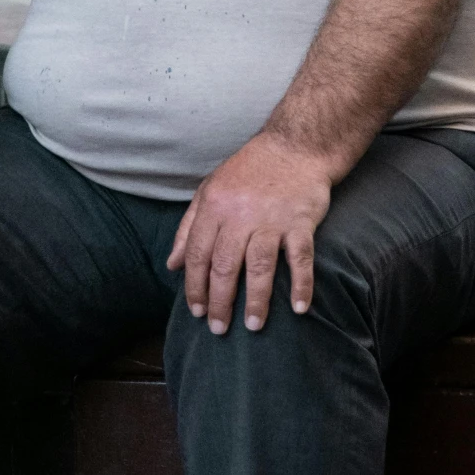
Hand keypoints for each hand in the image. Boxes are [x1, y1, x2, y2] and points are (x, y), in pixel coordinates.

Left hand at [167, 131, 331, 333]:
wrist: (295, 145)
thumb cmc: (249, 170)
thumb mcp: (210, 189)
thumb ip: (189, 226)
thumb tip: (172, 265)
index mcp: (214, 206)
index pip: (197, 254)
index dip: (194, 287)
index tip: (197, 312)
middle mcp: (240, 214)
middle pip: (225, 266)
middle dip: (219, 302)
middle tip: (218, 329)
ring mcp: (272, 219)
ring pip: (259, 266)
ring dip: (256, 300)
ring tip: (253, 326)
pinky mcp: (301, 221)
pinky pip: (300, 258)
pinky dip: (301, 284)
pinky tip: (299, 308)